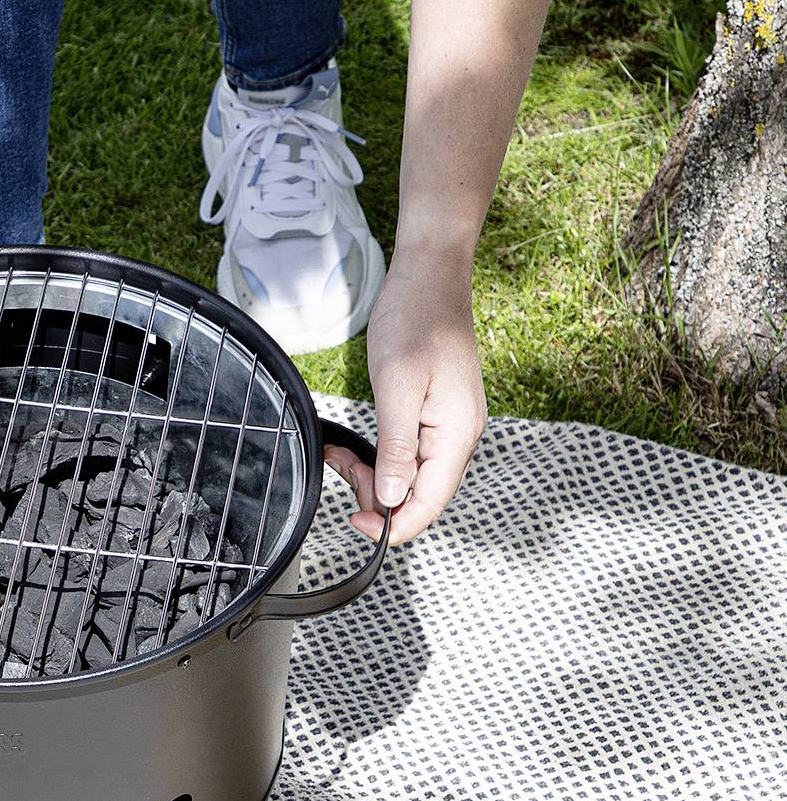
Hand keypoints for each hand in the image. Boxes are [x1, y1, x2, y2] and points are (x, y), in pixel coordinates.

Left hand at [325, 250, 486, 544]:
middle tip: (341, 468)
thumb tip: (391, 498)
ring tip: (342, 453)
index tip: (356, 524)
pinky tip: (354, 447)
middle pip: (419, 496)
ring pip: (410, 478)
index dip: (392, 525)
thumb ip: (396, 447)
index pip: (429, 505)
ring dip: (372, 476)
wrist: (429, 275)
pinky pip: (407, 455)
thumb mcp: (397, 386)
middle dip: (376, 495)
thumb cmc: (415, 319)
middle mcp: (459, 436)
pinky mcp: (434, 417)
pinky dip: (378, 457)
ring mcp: (449, 427)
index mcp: (456, 434)